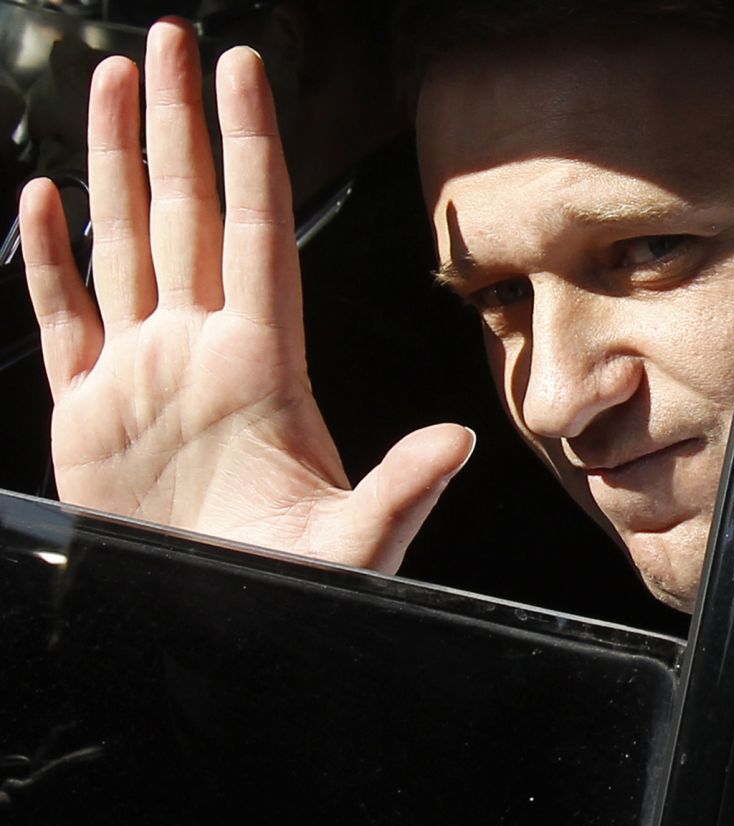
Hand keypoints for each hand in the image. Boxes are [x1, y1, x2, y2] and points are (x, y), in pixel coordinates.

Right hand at [18, 20, 472, 573]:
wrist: (215, 628)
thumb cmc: (292, 589)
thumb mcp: (355, 542)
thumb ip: (402, 489)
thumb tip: (460, 444)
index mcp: (264, 365)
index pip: (256, 229)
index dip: (250, 149)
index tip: (246, 72)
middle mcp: (202, 350)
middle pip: (187, 211)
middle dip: (178, 124)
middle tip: (170, 40)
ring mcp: (143, 372)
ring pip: (124, 242)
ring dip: (115, 162)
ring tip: (110, 83)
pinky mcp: (87, 410)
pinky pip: (64, 317)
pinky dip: (48, 261)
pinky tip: (42, 198)